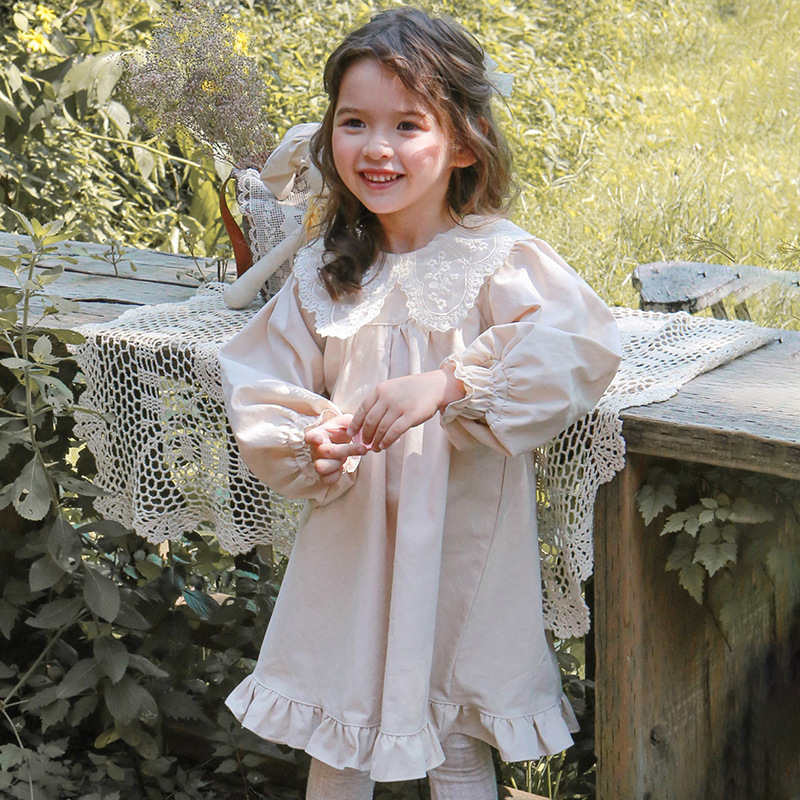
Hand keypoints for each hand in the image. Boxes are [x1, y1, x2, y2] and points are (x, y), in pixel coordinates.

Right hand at [304, 414, 366, 483]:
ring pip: (322, 468)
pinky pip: (327, 479)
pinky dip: (336, 475)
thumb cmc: (340, 431)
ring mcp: (317, 462)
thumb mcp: (345, 422)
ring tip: (345, 458)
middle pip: (326, 452)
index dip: (313, 438)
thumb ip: (351, 422)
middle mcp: (315, 449)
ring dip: (338, 463)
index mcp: (318, 434)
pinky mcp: (322, 474)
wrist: (338, 442)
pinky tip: (342, 467)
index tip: (318, 439)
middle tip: (362, 448)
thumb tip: (357, 427)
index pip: (310, 436)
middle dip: (347, 451)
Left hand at [347, 366, 464, 451]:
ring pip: (381, 428)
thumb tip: (367, 423)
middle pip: (370, 421)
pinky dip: (387, 441)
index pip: (362, 409)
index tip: (351, 433)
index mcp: (380, 390)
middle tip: (365, 443)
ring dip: (376, 440)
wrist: (434, 386)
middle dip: (365, 435)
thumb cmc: (412, 390)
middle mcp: (387, 398)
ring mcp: (399, 406)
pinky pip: (394, 432)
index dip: (355, 423)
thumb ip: (379, 402)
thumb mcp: (391, 389)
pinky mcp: (410, 416)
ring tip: (375, 448)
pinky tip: (384, 446)